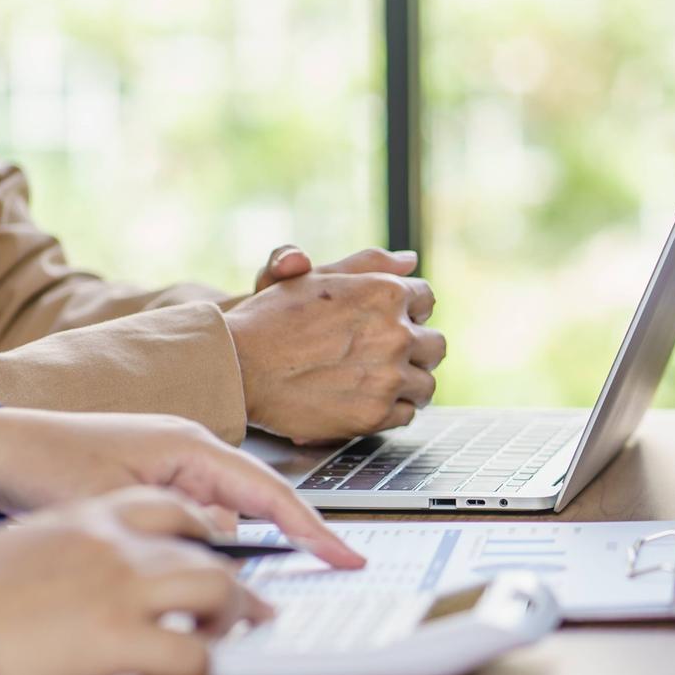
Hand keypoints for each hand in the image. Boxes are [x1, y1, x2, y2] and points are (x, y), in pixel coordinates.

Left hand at [0, 407, 362, 568]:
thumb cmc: (44, 465)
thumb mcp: (115, 504)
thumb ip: (176, 529)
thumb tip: (226, 551)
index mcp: (190, 446)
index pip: (269, 492)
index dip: (312, 528)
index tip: (346, 557)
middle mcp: (191, 454)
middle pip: (258, 507)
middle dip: (289, 544)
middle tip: (318, 581)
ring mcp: (176, 471)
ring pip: (228, 522)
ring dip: (236, 555)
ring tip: (246, 591)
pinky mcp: (158, 489)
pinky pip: (201, 524)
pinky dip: (207, 552)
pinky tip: (199, 578)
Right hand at [0, 489, 272, 674]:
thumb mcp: (11, 557)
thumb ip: (61, 558)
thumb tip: (80, 585)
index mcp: (83, 518)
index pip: (170, 508)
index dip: (202, 536)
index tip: (214, 558)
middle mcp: (112, 541)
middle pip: (206, 548)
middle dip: (233, 581)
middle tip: (245, 611)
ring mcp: (120, 585)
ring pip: (217, 587)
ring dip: (232, 618)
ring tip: (223, 643)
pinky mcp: (117, 636)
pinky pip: (193, 654)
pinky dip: (200, 672)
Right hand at [225, 246, 447, 443]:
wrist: (238, 367)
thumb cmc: (272, 318)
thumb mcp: (316, 277)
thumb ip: (368, 265)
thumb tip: (410, 261)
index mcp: (385, 293)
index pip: (426, 300)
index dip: (408, 311)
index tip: (391, 321)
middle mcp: (396, 334)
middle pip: (435, 345)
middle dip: (416, 348)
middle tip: (389, 354)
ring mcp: (389, 376)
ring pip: (426, 383)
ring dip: (408, 382)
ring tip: (380, 380)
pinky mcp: (376, 414)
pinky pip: (407, 414)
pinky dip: (392, 410)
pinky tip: (367, 400)